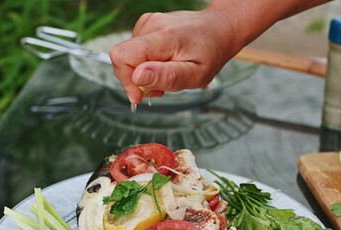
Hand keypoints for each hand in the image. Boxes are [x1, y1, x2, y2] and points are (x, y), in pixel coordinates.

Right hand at [109, 9, 238, 103]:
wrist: (218, 29)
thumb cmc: (210, 52)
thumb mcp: (196, 74)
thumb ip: (167, 76)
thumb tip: (137, 76)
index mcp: (163, 37)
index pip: (122, 56)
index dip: (126, 80)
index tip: (141, 95)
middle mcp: (152, 25)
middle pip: (122, 58)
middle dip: (136, 80)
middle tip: (160, 86)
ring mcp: (148, 23)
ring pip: (129, 56)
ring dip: (143, 72)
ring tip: (167, 73)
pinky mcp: (147, 25)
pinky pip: (135, 50)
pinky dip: (146, 63)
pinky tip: (164, 63)